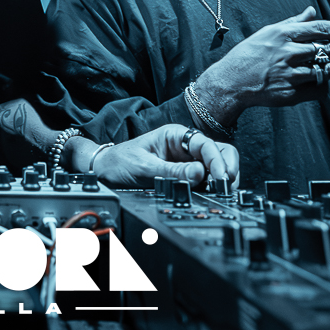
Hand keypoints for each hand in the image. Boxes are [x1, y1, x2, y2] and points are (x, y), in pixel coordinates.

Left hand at [89, 124, 239, 190]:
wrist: (103, 172)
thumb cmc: (119, 162)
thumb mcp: (144, 167)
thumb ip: (172, 171)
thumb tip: (200, 174)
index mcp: (175, 135)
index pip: (206, 144)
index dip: (218, 160)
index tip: (222, 177)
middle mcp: (185, 147)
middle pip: (218, 152)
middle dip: (226, 168)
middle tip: (225, 187)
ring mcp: (186, 161)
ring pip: (215, 166)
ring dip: (221, 179)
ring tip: (219, 193)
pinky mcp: (185, 176)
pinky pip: (205, 180)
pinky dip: (211, 187)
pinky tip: (210, 195)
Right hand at [197, 6, 329, 119]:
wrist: (231, 82)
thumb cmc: (249, 55)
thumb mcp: (268, 33)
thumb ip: (292, 23)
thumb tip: (311, 11)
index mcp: (283, 35)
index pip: (320, 29)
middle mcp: (287, 52)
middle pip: (326, 50)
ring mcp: (289, 74)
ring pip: (324, 70)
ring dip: (329, 69)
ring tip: (322, 68)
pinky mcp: (289, 93)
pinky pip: (319, 90)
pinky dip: (322, 86)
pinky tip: (315, 83)